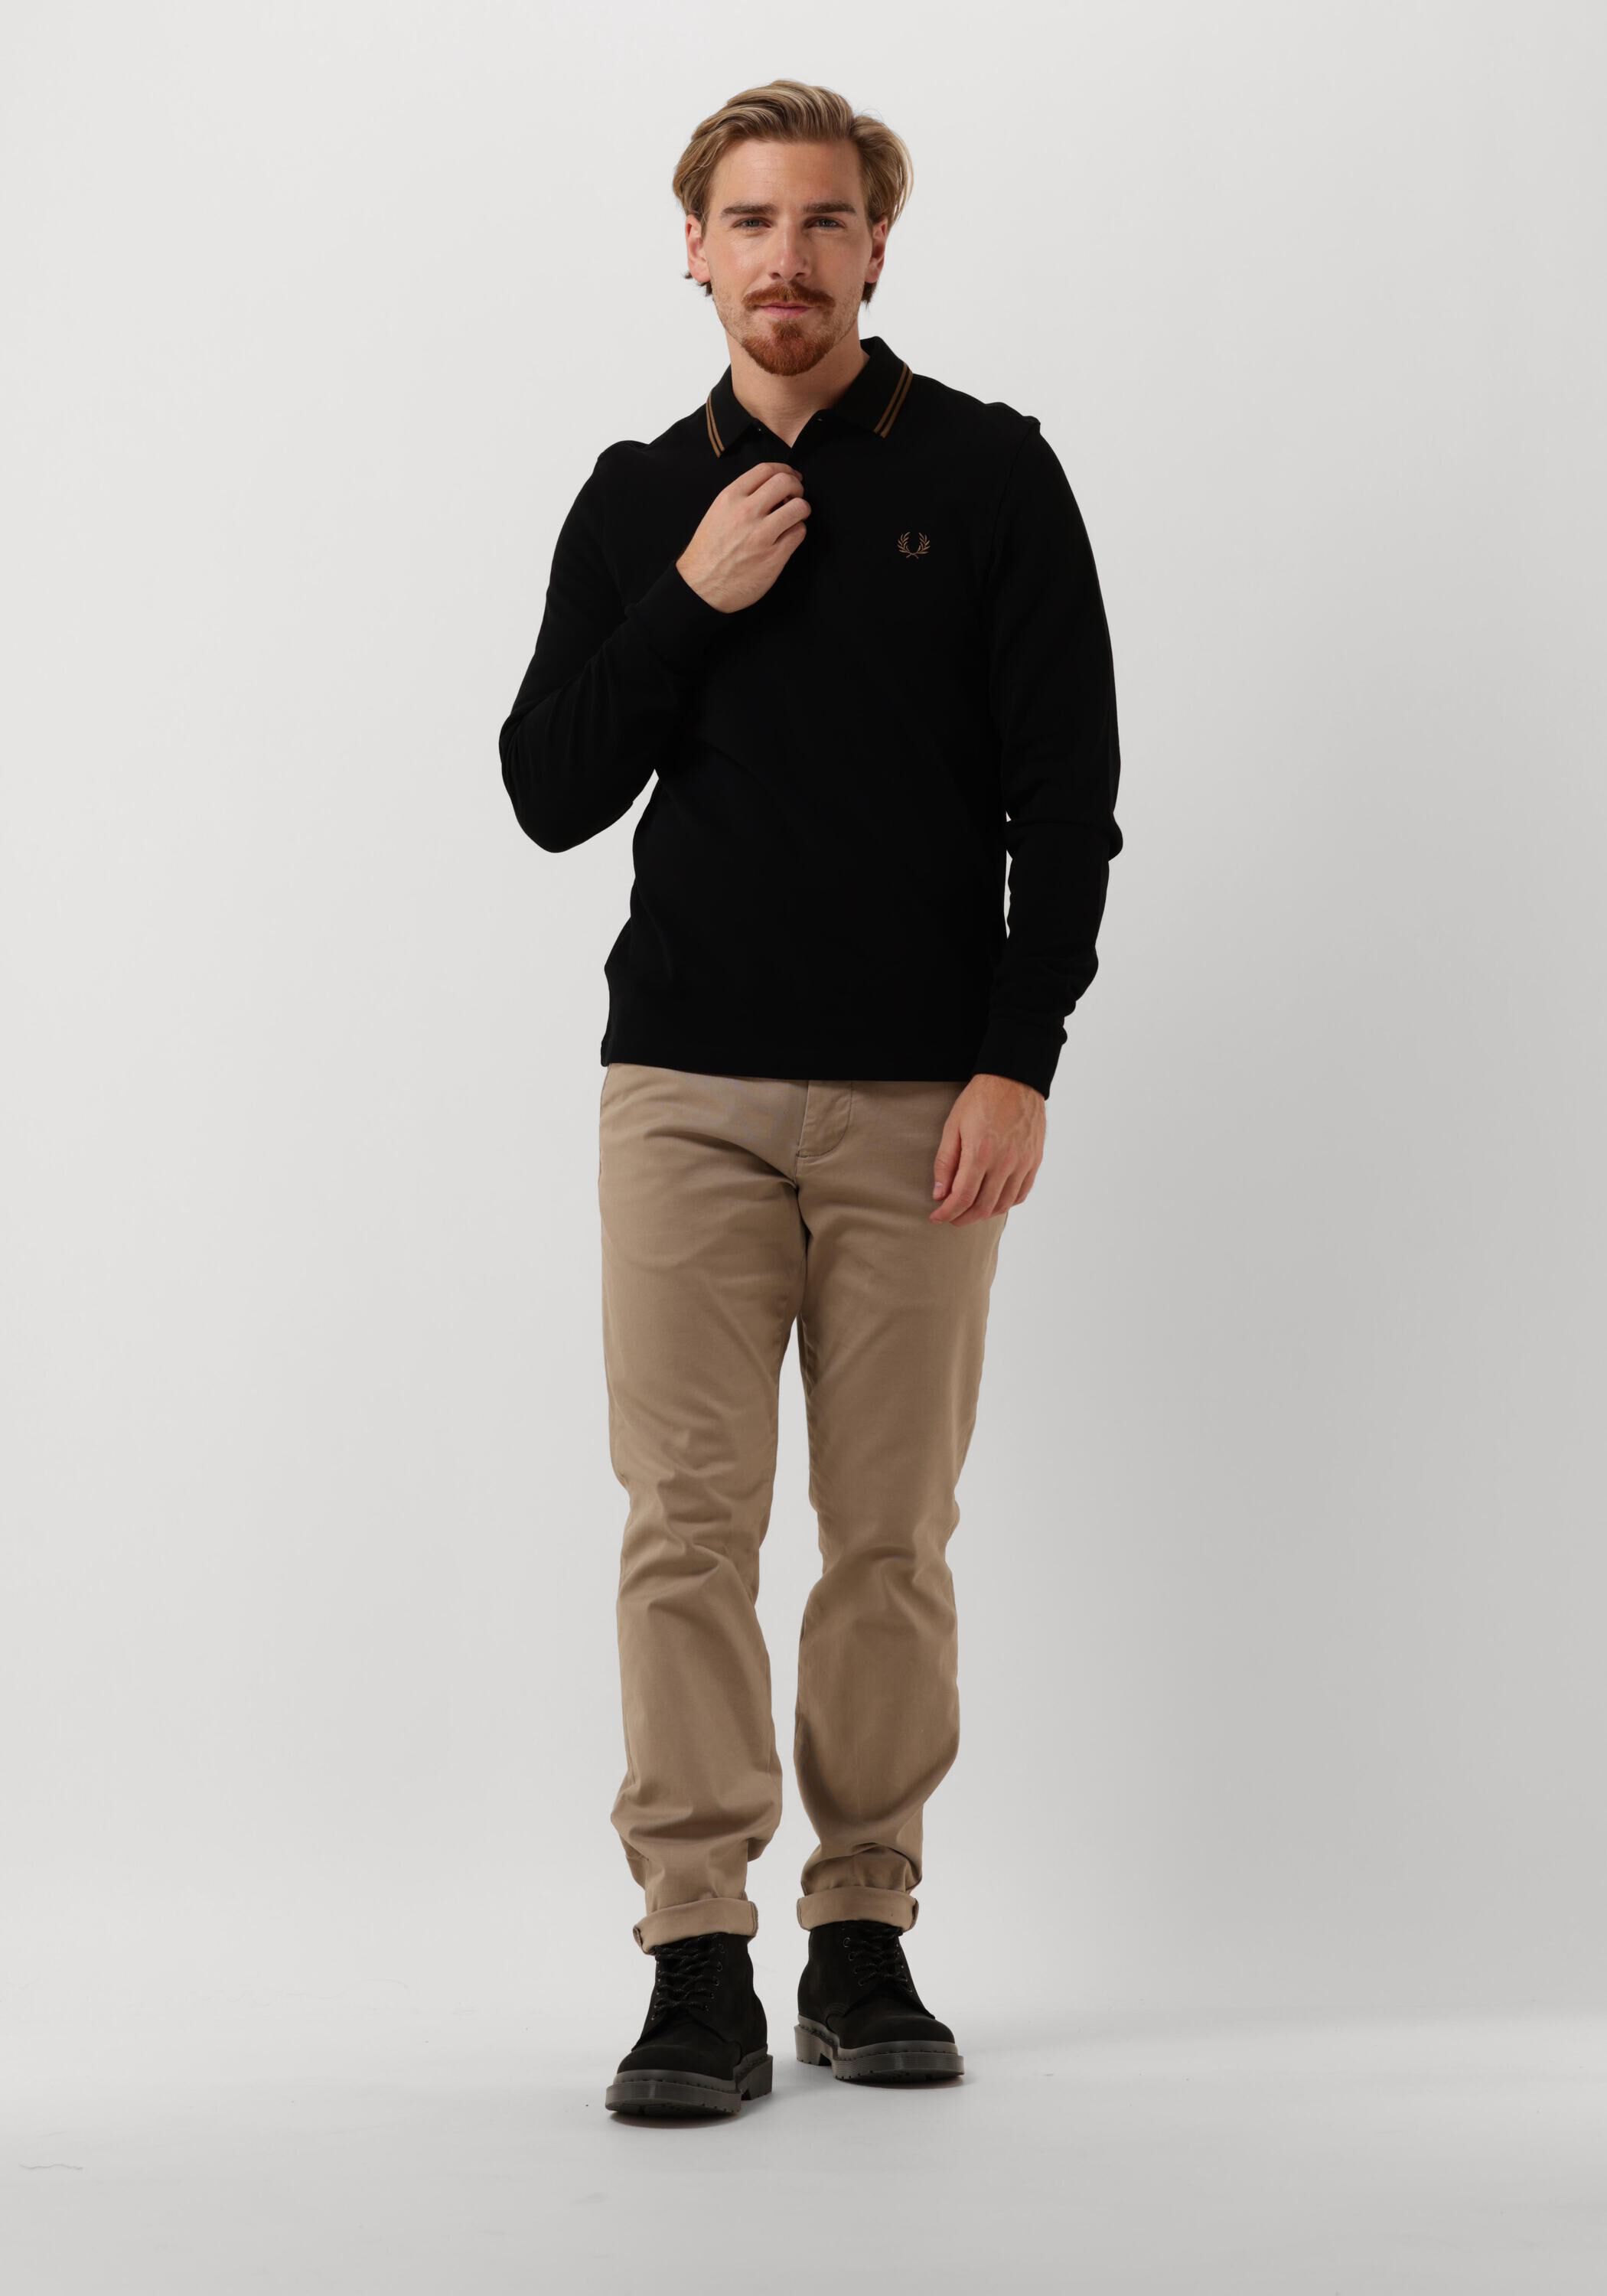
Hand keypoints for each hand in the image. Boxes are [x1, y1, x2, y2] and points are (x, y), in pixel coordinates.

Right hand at [677, 462, 809, 612]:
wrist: (700, 587)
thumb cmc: (709, 552)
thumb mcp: (717, 513)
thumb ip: (741, 498)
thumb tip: (771, 491)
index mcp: (730, 497)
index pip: (766, 470)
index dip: (784, 470)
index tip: (790, 477)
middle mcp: (746, 512)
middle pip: (786, 483)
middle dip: (797, 488)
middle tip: (796, 498)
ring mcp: (761, 534)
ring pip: (799, 507)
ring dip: (802, 510)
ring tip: (794, 518)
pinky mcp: (774, 556)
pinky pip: (799, 533)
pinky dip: (798, 532)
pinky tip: (788, 537)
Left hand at [929, 1074, 1044, 1224]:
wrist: (1015, 1079)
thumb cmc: (980, 1099)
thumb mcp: (953, 1126)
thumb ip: (945, 1162)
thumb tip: (940, 1194)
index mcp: (981, 1153)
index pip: (962, 1197)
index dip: (947, 1213)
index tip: (936, 1217)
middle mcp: (1005, 1162)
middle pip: (983, 1206)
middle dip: (962, 1218)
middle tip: (950, 1217)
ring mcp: (1023, 1163)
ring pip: (1003, 1204)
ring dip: (984, 1214)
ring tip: (969, 1211)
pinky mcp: (1035, 1160)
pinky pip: (1021, 1193)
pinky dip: (1005, 1204)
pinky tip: (993, 1201)